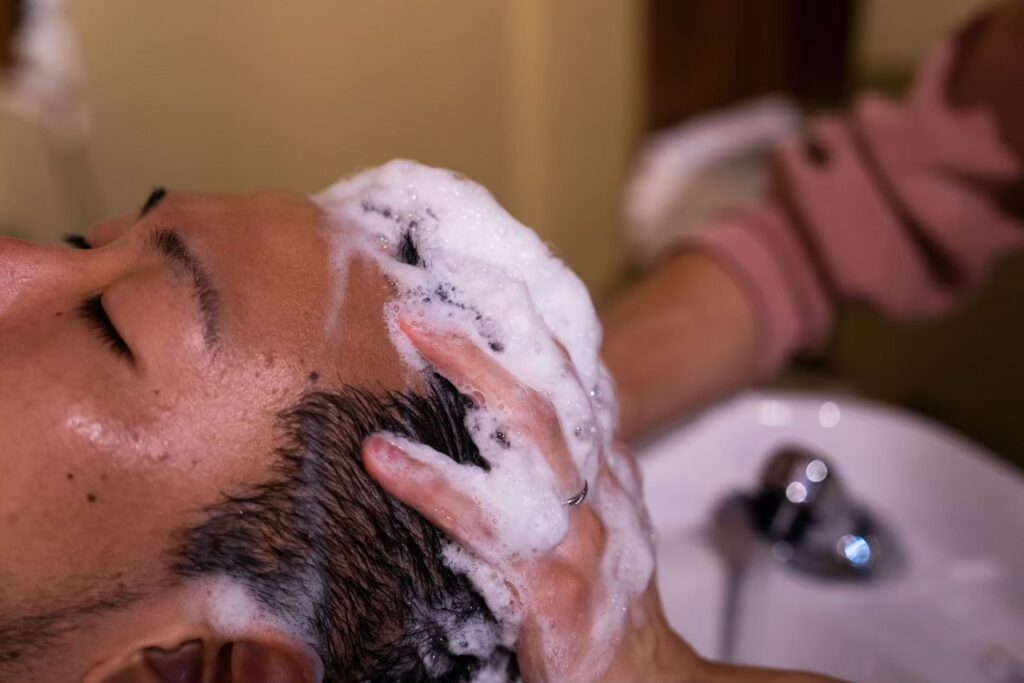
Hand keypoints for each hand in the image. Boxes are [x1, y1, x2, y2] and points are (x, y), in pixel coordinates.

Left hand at [361, 316, 696, 682]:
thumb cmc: (605, 601)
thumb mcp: (598, 519)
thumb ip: (570, 463)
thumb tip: (540, 404)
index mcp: (604, 469)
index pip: (573, 376)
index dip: (530, 319)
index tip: (474, 272)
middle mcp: (598, 489)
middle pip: (549, 387)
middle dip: (486, 332)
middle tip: (416, 297)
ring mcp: (581, 535)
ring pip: (531, 431)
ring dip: (470, 369)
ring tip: (405, 331)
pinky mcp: (556, 589)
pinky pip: (491, 525)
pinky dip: (435, 484)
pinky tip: (383, 458)